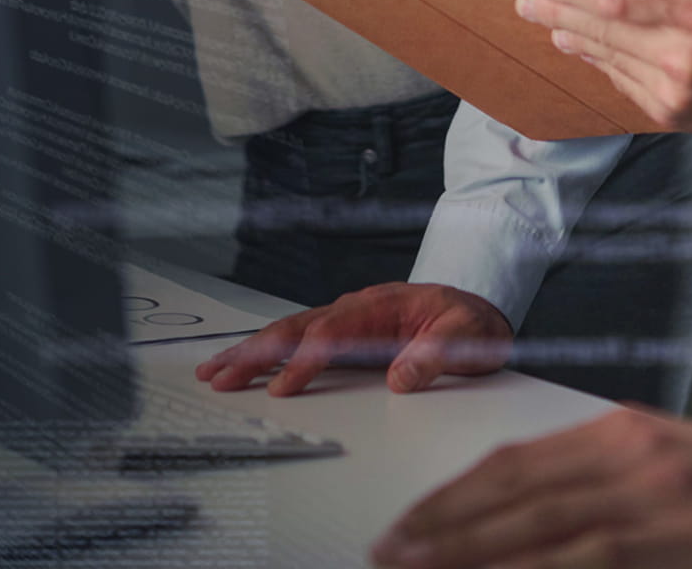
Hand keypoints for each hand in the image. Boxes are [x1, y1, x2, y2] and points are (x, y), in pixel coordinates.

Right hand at [192, 281, 510, 396]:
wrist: (476, 305)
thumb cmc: (471, 321)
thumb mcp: (468, 336)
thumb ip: (438, 355)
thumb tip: (401, 379)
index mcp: (380, 306)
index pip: (333, 334)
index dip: (305, 361)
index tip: (282, 387)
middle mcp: (354, 308)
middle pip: (295, 329)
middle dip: (255, 353)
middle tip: (219, 376)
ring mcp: (345, 318)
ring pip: (288, 333)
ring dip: (250, 352)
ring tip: (214, 371)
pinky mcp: (343, 333)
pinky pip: (298, 340)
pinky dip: (267, 352)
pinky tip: (244, 365)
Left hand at [372, 411, 691, 568]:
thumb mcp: (679, 468)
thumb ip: (610, 490)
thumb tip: (536, 527)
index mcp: (625, 432)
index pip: (514, 464)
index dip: (451, 498)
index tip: (407, 526)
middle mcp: (632, 456)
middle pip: (512, 495)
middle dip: (439, 530)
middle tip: (387, 554)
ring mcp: (658, 499)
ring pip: (538, 531)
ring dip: (468, 554)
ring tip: (416, 568)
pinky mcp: (688, 540)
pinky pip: (592, 562)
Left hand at [516, 0, 691, 133]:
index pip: (613, 0)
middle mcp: (683, 57)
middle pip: (599, 31)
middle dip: (555, 12)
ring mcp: (675, 93)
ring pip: (605, 59)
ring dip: (571, 37)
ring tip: (545, 19)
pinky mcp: (671, 116)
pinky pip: (621, 82)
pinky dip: (599, 61)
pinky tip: (581, 45)